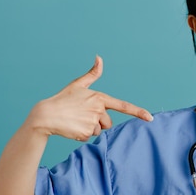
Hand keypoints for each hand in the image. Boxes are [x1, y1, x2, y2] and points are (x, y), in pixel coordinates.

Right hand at [28, 56, 152, 140]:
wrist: (46, 115)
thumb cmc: (63, 99)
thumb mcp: (78, 85)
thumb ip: (92, 74)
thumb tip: (99, 57)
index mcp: (99, 97)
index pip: (123, 106)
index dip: (138, 112)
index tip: (150, 118)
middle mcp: (98, 110)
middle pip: (108, 122)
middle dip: (98, 122)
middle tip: (81, 115)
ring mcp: (92, 122)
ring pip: (99, 130)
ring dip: (89, 128)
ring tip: (76, 120)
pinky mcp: (86, 132)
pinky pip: (90, 137)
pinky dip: (82, 134)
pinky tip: (72, 127)